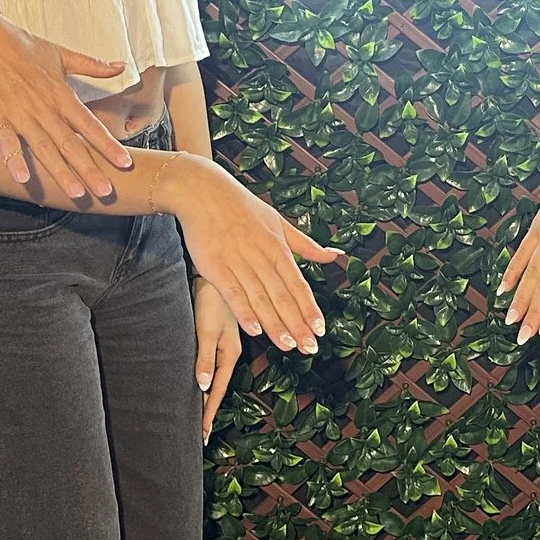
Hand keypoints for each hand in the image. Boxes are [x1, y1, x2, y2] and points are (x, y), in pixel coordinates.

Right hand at [0, 7, 134, 200]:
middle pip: (72, 144)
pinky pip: (7, 143)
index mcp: (61, 95)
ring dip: (61, 173)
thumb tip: (119, 65)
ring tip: (77, 194)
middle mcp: (45, 109)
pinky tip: (23, 179)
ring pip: (45, 149)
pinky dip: (14, 160)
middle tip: (107, 191)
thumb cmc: (20, 46)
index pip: (90, 125)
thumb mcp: (60, 54)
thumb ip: (91, 65)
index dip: (108, 145)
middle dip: (91, 169)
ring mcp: (21, 115)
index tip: (125, 163)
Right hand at [172, 160, 342, 354]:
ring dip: (275, 323)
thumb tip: (335, 256)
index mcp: (278, 248)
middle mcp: (262, 257)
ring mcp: (239, 262)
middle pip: (283, 296)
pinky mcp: (215, 266)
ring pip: (261, 298)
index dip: (310, 309)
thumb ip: (305, 244)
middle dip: (298, 324)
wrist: (203, 191)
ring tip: (288, 345)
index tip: (320, 330)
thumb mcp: (278, 221)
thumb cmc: (242, 207)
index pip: (298, 284)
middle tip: (310, 348)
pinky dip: (244, 311)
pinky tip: (254, 329)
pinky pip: (232, 293)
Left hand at [192, 277, 240, 441]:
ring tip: (199, 417)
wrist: (213, 274)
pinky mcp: (214, 337)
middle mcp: (228, 353)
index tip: (202, 435)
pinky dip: (205, 381)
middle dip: (209, 411)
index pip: (217, 392)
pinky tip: (200, 386)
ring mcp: (222, 345)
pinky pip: (210, 366)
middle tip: (200, 435)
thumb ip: (205, 358)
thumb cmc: (210, 300)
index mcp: (229, 354)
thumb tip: (203, 387)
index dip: (209, 414)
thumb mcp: (207, 330)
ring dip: (207, 398)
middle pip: (218, 389)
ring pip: (214, 379)